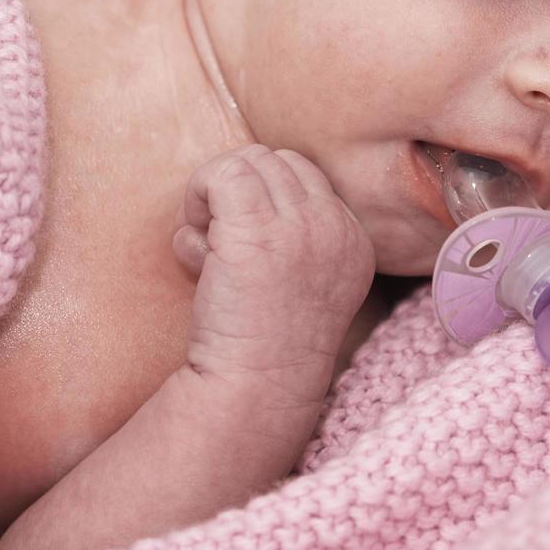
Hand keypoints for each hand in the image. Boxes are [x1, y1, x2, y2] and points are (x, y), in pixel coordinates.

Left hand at [173, 145, 375, 407]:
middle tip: (217, 244)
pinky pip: (222, 173)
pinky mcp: (258, 229)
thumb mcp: (298, 284)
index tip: (242, 252)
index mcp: (354, 241)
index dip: (262, 202)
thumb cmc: (262, 345)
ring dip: (213, 195)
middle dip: (237, 193)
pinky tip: (194, 242)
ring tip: (205, 246)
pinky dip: (197, 195)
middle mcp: (336, 227)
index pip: (303, 177)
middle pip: (275, 161)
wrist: (255, 389)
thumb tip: (236, 187)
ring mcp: (301, 226)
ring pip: (248, 161)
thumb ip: (289, 238)